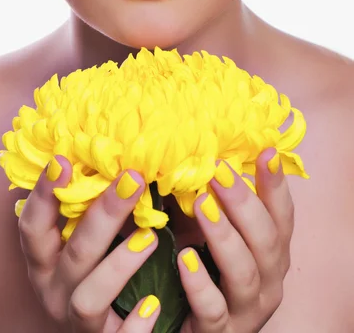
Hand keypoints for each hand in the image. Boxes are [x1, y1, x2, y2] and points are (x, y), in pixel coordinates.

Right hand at [18, 158, 160, 331]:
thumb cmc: (92, 273)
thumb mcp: (83, 243)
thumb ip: (92, 211)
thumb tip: (119, 162)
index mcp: (44, 261)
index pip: (33, 226)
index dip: (43, 195)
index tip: (62, 161)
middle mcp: (52, 290)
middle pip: (74, 253)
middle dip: (103, 214)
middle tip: (133, 179)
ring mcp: (75, 320)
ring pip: (89, 297)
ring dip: (119, 264)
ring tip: (150, 237)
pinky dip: (134, 324)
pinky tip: (153, 304)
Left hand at [177, 148, 292, 332]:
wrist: (194, 330)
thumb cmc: (205, 272)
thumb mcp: (212, 234)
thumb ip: (212, 201)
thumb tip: (196, 153)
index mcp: (272, 253)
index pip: (282, 216)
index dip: (276, 184)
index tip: (266, 152)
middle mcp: (269, 280)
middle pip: (267, 241)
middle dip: (244, 204)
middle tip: (219, 172)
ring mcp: (247, 309)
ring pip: (244, 272)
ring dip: (224, 235)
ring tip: (201, 204)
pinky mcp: (220, 331)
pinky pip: (213, 309)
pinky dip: (200, 283)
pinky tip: (185, 258)